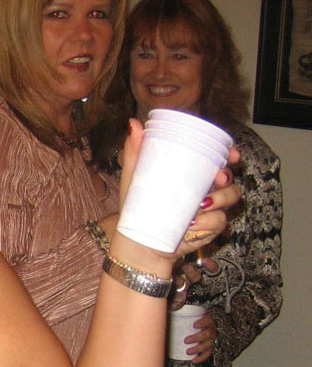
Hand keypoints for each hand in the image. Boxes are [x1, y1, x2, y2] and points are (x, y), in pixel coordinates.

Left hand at [117, 122, 241, 258]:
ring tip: (201, 204)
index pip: (219, 159)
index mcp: (193, 174)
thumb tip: (134, 124)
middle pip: (230, 177)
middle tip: (219, 177)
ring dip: (221, 198)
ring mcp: (210, 209)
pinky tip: (193, 223)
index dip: (231, 153)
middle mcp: (206, 189)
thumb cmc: (138, 207)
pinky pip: (219, 221)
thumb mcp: (135, 178)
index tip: (232, 153)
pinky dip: (208, 222)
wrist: (138, 242)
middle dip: (228, 176)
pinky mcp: (209, 228)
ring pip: (232, 197)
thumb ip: (135, 153)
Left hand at [182, 310, 215, 363]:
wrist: (201, 327)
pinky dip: (201, 358)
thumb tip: (170, 309)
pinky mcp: (210, 347)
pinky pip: (208, 353)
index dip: (203, 322)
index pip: (208, 320)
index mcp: (208, 321)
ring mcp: (212, 339)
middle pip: (207, 334)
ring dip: (198, 349)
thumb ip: (181, 312)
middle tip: (186, 341)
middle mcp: (212, 330)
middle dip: (197, 338)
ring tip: (188, 352)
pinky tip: (194, 360)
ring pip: (208, 345)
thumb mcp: (190, 315)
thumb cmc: (193, 320)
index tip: (195, 325)